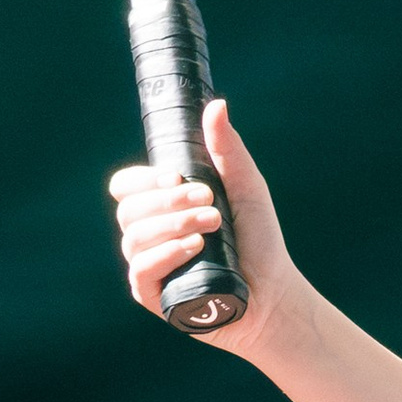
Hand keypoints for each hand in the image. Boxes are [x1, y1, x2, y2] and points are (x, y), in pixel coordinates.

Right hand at [108, 97, 295, 350]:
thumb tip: (216, 105)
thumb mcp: (247, 188)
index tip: (177, 177)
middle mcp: (149, 234)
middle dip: (168, 201)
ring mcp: (148, 266)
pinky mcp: (153, 296)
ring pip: (134, 237)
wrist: (274, 292)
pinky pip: (140, 271)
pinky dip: (165, 254)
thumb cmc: (259, 240)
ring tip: (212, 225)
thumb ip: (227, 149)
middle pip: (129, 208)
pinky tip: (192, 248)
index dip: (143, 179)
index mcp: (163, 206)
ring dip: (174, 224)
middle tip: (211, 202)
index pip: (126, 186)